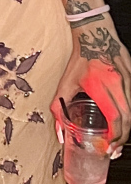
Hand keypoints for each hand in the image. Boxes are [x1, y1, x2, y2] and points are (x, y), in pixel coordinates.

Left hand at [51, 12, 130, 156]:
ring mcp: (128, 80)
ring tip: (118, 139)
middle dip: (123, 138)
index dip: (114, 137)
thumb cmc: (80, 60)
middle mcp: (118, 84)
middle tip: (114, 149)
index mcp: (101, 87)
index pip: (115, 119)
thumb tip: (60, 134)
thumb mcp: (65, 84)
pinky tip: (122, 121)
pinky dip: (129, 114)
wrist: (95, 34)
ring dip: (127, 128)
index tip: (108, 147)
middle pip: (128, 119)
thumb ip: (60, 110)